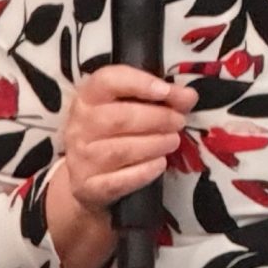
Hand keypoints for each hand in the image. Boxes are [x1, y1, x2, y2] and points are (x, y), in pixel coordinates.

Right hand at [55, 65, 195, 213]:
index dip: (139, 83)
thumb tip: (188, 96)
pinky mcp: (88, 186)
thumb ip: (163, 98)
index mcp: (88, 98)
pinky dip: (145, 171)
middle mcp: (78, 126)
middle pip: (120, 118)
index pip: (107, 80)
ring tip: (172, 141)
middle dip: (158, 118)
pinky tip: (160, 164)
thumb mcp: (133, 107)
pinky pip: (119, 180)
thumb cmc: (115, 133)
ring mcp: (81, 159)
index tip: (165, 90)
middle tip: (179, 121)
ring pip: (121, 150)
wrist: (88, 178)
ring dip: (155, 144)